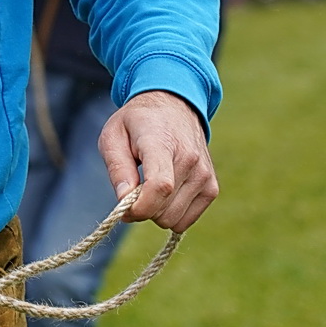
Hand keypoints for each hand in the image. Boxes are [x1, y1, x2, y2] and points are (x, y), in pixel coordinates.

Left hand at [99, 90, 217, 232]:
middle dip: (143, 209)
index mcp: (162, 143)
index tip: (123, 209)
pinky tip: (165, 192)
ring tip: (149, 186)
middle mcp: (190, 160)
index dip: (140, 207)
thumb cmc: (137, 123)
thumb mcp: (113, 136)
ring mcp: (204, 175)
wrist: (173, 106)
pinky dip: (172, 213)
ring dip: (157, 212)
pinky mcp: (212, 187)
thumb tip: (124, 201)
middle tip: (133, 190)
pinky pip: (187, 220)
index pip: (160, 186)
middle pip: (165, 210)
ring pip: (175, 220)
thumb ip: (118, 168)